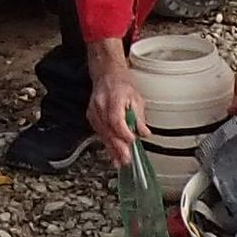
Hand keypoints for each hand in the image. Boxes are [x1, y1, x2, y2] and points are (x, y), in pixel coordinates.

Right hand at [84, 42, 141, 169]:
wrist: (106, 74)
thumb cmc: (121, 84)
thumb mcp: (136, 98)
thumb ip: (139, 117)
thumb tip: (144, 133)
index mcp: (113, 98)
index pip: (116, 119)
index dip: (124, 133)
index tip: (132, 140)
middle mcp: (101, 106)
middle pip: (108, 130)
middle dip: (118, 147)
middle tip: (126, 159)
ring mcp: (94, 111)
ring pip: (102, 134)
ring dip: (111, 149)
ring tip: (120, 162)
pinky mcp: (91, 116)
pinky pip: (99, 133)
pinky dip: (106, 144)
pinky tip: (112, 154)